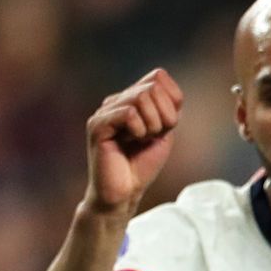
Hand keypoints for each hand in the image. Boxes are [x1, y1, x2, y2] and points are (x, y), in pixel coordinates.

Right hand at [85, 68, 183, 213]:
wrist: (123, 193)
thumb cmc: (141, 166)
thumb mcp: (163, 132)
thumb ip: (167, 108)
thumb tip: (166, 86)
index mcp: (131, 99)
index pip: (159, 76)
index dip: (172, 100)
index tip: (166, 125)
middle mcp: (116, 101)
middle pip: (153, 86)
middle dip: (164, 115)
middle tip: (153, 136)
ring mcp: (105, 111)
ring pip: (141, 97)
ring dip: (153, 124)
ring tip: (141, 140)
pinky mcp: (97, 125)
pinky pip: (129, 113)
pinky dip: (139, 130)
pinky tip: (131, 142)